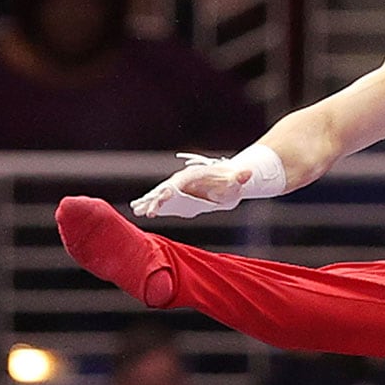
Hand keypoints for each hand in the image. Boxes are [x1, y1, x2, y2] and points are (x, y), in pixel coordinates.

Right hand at [131, 152, 250, 217]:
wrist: (231, 180)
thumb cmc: (232, 181)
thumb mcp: (237, 181)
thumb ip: (240, 178)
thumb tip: (248, 173)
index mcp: (193, 178)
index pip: (178, 186)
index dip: (169, 194)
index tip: (160, 201)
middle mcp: (183, 182)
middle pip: (165, 191)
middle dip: (154, 200)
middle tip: (143, 210)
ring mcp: (180, 190)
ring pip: (161, 196)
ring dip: (149, 203)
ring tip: (136, 210)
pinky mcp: (180, 198)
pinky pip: (164, 202)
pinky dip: (154, 206)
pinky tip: (141, 211)